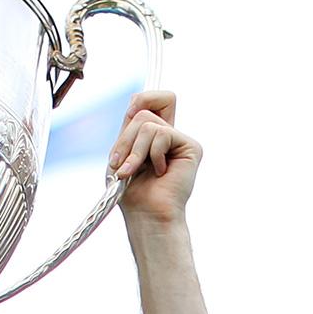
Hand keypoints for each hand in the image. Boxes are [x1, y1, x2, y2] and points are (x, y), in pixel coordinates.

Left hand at [108, 91, 198, 225]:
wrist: (146, 214)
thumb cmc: (131, 191)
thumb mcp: (121, 153)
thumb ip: (131, 124)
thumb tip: (138, 101)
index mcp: (151, 134)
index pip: (147, 99)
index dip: (139, 101)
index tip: (129, 117)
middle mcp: (168, 134)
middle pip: (144, 109)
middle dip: (126, 139)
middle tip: (124, 165)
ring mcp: (180, 140)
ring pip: (149, 123)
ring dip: (135, 151)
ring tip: (137, 172)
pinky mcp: (191, 147)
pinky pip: (162, 134)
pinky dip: (152, 155)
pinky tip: (160, 172)